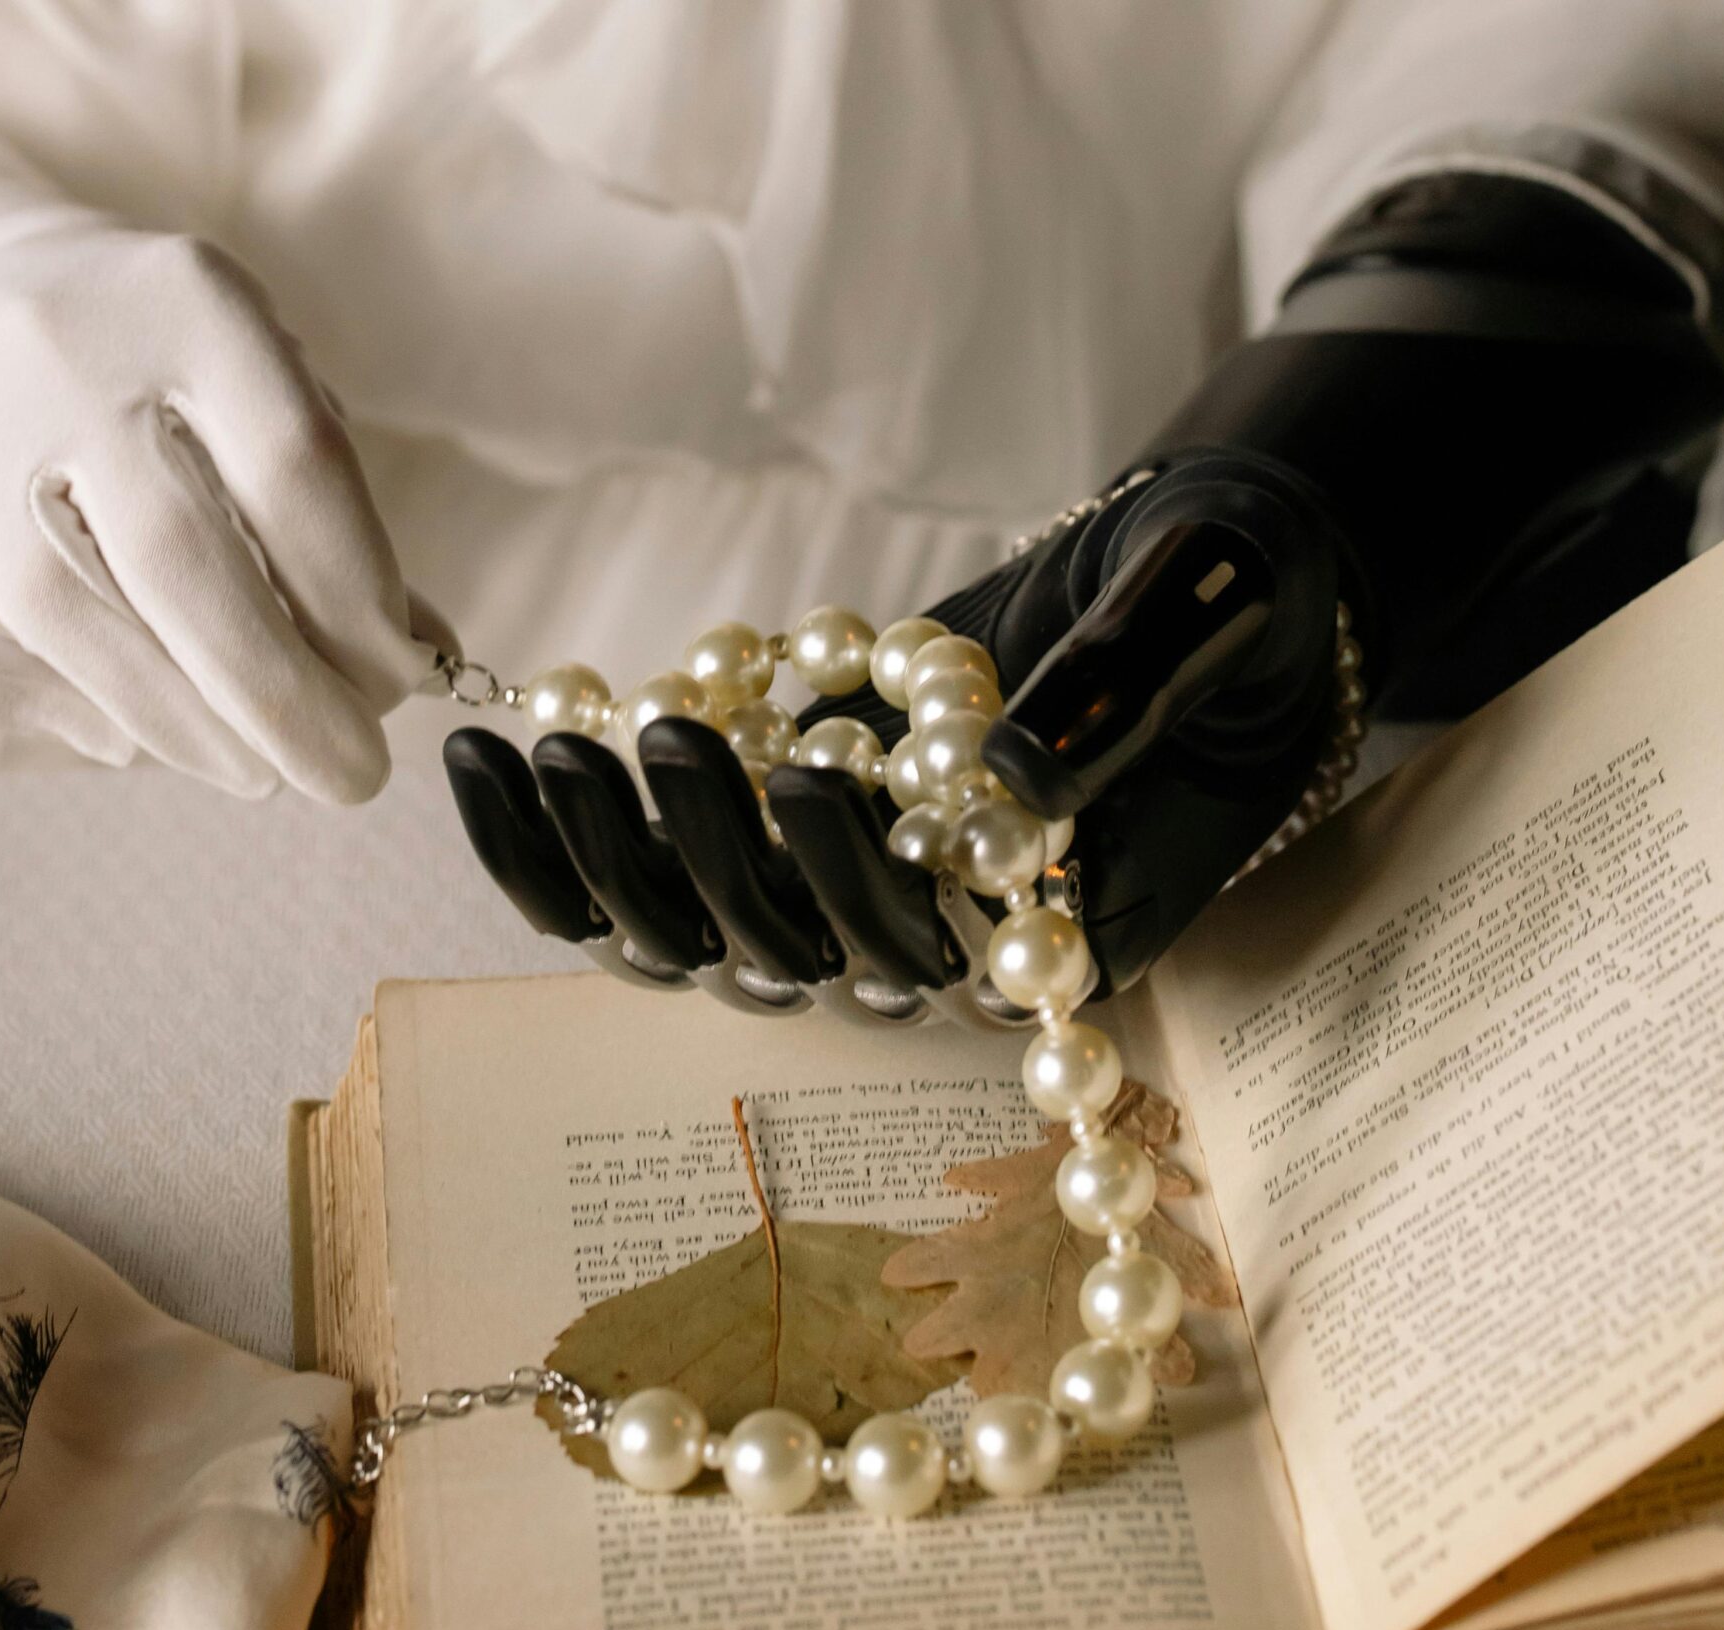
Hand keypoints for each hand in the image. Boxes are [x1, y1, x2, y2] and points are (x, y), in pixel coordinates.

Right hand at [0, 180, 443, 800]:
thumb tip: (424, 658)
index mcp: (187, 302)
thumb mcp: (266, 394)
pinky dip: (35, 713)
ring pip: (63, 614)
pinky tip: (120, 739)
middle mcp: (58, 354)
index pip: (292, 466)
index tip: (399, 685)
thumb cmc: (168, 374)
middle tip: (350, 777)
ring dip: (179, 724)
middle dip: (281, 696)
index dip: (356, 598)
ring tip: (259, 772)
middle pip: (178, 555)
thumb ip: (338, 518)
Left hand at [444, 453, 1347, 1021]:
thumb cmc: (1235, 591)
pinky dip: (556, 838)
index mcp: (1071, 922)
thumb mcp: (1214, 606)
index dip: (859, 890)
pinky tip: (489, 761)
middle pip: (794, 959)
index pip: (940, 957)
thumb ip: (1125, 685)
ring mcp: (850, 897)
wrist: (1190, 577)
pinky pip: (645, 880)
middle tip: (653, 737)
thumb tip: (1007, 775)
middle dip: (704, 863)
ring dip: (602, 858)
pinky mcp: (776, 845)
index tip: (804, 774)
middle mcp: (947, 940)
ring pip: (698, 936)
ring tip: (521, 755)